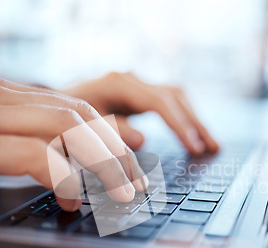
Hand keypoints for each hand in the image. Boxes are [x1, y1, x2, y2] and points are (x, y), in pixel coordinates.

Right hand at [0, 78, 146, 209]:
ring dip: (100, 164)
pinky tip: (70, 199)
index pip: (75, 107)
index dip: (112, 135)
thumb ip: (26, 138)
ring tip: (118, 193)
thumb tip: (72, 159)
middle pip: (77, 117)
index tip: (135, 161)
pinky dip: (60, 178)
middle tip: (134, 184)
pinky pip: (29, 155)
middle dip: (115, 152)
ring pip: (62, 130)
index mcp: (4, 94)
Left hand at [64, 72, 219, 153]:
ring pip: (176, 98)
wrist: (54, 101)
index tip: (194, 147)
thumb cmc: (64, 115)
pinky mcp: (139, 94)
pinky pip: (169, 103)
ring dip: (194, 121)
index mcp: (119, 83)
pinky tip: (193, 134)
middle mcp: (132, 79)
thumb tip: (143, 140)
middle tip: (212, 148)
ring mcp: (137, 85)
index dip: (179, 125)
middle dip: (194, 124)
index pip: (160, 102)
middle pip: (174, 97)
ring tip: (211, 145)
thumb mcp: (82, 125)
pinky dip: (183, 119)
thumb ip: (110, 131)